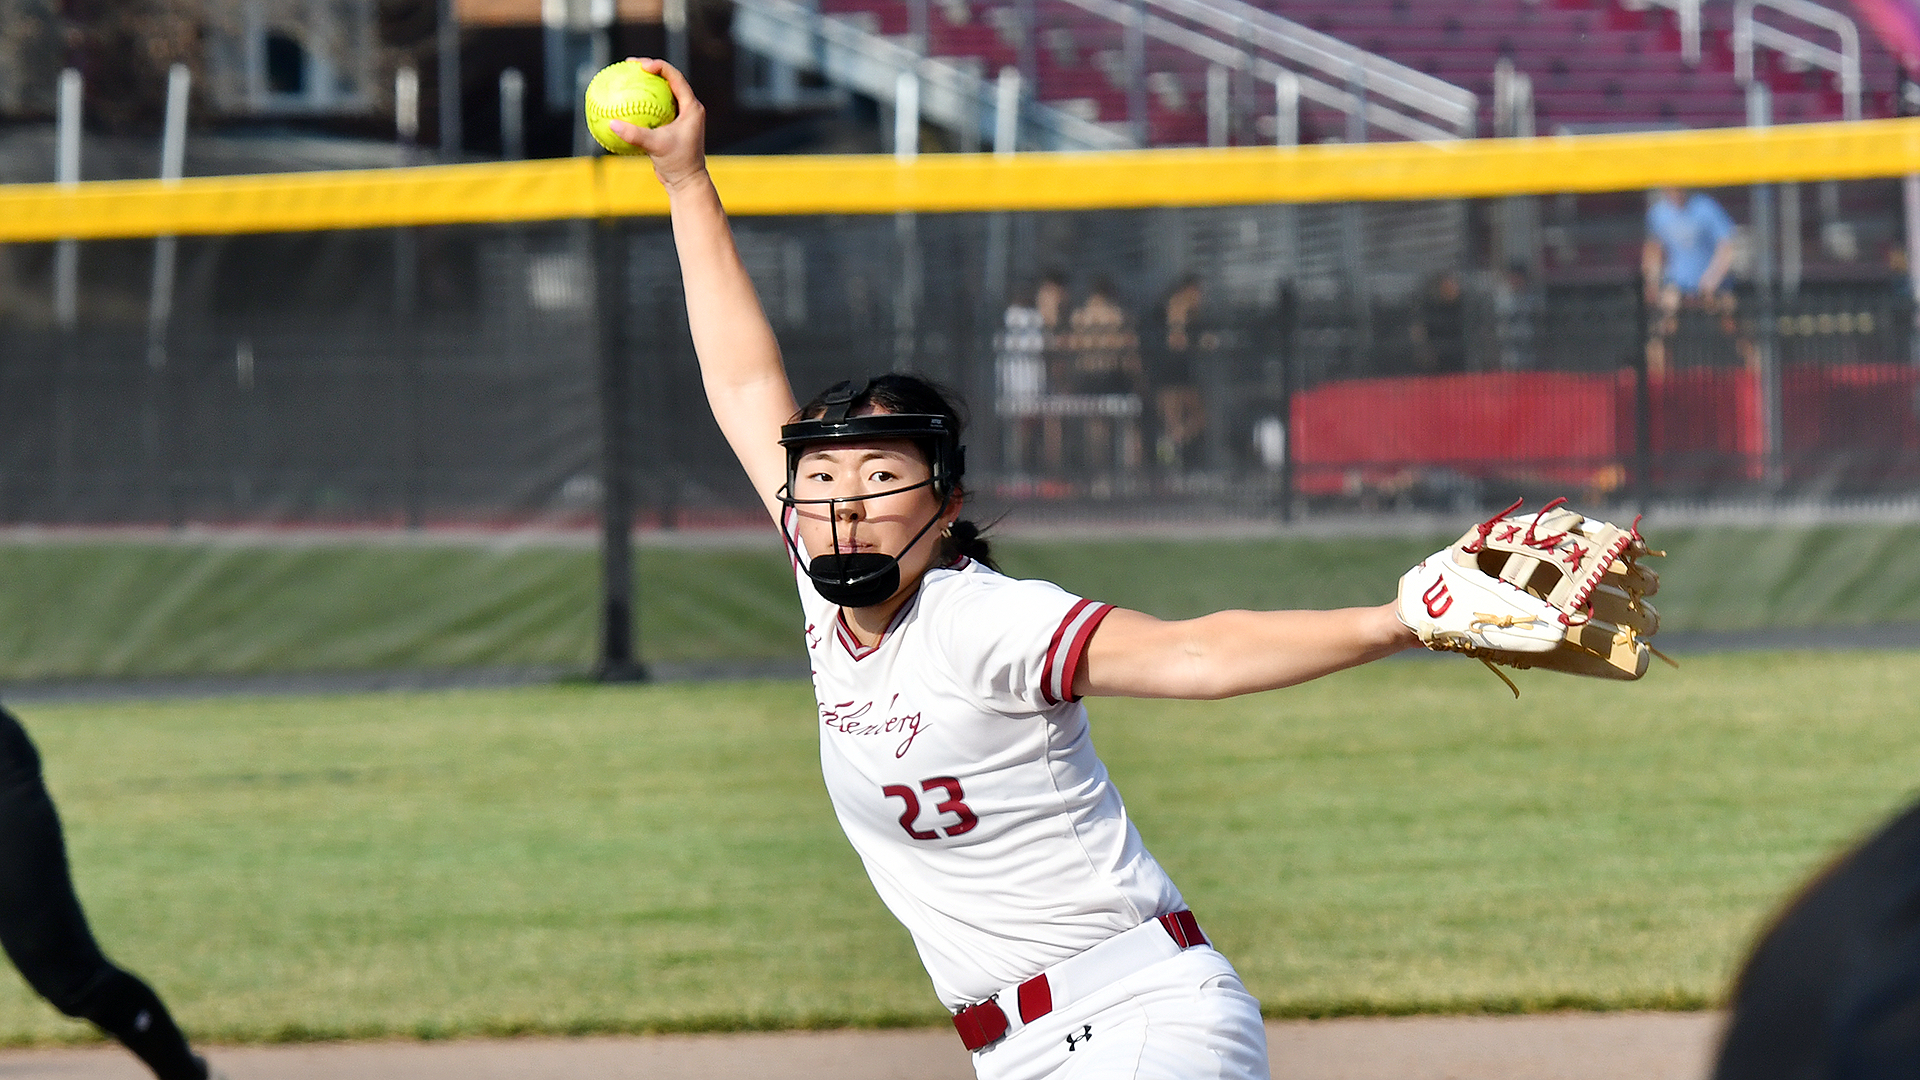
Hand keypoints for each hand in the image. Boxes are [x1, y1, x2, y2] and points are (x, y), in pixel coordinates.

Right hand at [606, 58, 708, 193]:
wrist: (686, 183)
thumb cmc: (677, 164)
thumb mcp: (656, 147)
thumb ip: (635, 134)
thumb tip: (612, 123)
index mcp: (692, 108)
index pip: (676, 78)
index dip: (659, 66)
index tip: (641, 65)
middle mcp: (688, 109)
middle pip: (669, 80)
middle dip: (650, 69)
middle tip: (630, 64)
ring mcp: (680, 117)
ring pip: (661, 93)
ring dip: (645, 85)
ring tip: (626, 77)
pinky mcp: (671, 126)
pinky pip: (654, 109)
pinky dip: (641, 104)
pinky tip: (623, 104)